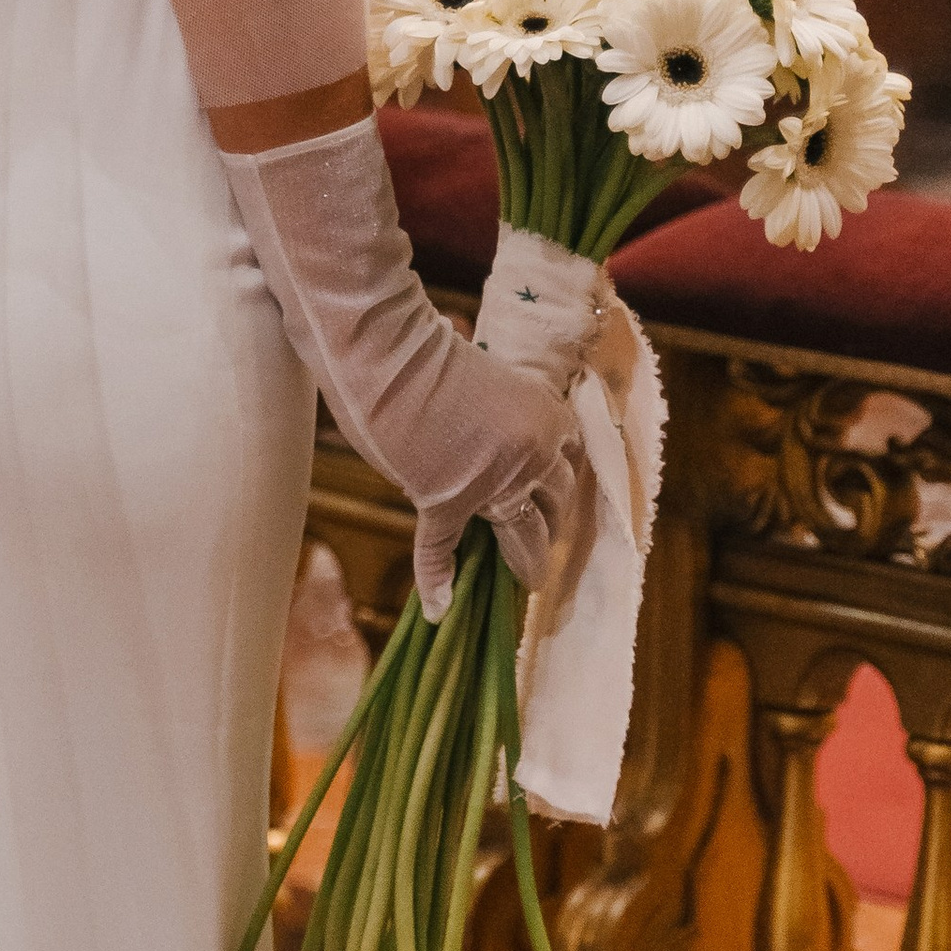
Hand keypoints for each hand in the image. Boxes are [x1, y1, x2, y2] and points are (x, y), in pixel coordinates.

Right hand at [218, 113, 586, 615]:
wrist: (386, 352)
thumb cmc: (422, 342)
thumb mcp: (474, 361)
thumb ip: (482, 381)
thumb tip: (463, 353)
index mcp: (547, 415)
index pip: (564, 461)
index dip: (556, 477)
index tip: (553, 492)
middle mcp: (530, 454)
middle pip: (551, 502)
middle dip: (549, 524)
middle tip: (547, 545)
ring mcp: (491, 483)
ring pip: (519, 533)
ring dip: (524, 559)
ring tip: (527, 582)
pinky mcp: (447, 501)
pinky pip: (444, 550)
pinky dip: (439, 579)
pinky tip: (440, 608)